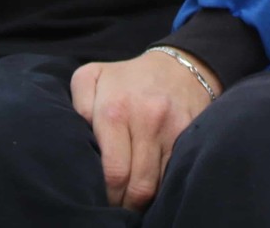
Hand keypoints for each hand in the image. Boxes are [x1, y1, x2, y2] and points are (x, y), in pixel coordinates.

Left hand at [70, 48, 219, 208]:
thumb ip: (78, 104)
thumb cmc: (128, 77)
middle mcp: (147, 120)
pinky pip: (176, 172)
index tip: (103, 197)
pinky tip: (153, 182)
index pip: (113, 173)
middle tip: (117, 204)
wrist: (180, 63)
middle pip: (139, 186)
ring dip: (144, 198)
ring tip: (132, 196)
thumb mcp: (93, 76)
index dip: (107, 194)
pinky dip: (164, 184)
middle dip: (125, 203)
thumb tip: (80, 135)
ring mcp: (173, 128)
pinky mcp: (191, 133)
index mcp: (115, 110)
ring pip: (159, 185)